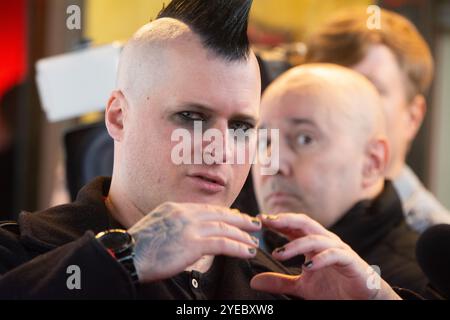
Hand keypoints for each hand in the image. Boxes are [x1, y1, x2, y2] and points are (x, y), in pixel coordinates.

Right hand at [128, 202, 260, 282]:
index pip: (206, 209)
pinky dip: (238, 247)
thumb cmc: (137, 247)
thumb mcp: (156, 227)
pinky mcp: (193, 243)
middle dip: (240, 220)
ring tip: (254, 242)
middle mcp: (185, 214)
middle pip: (220, 215)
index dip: (225, 214)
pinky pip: (223, 243)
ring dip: (242, 236)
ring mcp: (190, 227)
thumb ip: (174, 225)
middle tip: (254, 224)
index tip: (236, 218)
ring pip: (225, 228)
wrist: (126, 255)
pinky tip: (247, 251)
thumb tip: (185, 234)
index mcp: (175, 208)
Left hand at [250, 213, 400, 299]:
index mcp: (313, 244)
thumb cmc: (334, 289)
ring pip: (316, 239)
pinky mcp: (350, 261)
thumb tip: (253, 281)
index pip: (293, 227)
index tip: (258, 220)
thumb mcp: (301, 287)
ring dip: (296, 245)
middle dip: (285, 220)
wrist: (362, 300)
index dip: (277, 221)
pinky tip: (307, 267)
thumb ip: (280, 281)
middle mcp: (325, 242)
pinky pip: (335, 255)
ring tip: (279, 254)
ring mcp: (338, 250)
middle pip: (304, 223)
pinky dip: (321, 259)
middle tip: (266, 221)